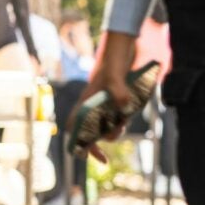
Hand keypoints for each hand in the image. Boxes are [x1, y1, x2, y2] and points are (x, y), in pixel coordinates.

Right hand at [81, 31, 140, 160]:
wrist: (122, 49)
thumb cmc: (113, 62)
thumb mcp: (116, 76)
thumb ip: (119, 91)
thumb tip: (124, 110)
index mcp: (86, 102)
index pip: (75, 126)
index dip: (78, 142)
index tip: (85, 155)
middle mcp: (93, 105)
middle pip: (94, 130)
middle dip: (105, 136)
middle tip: (119, 130)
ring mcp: (105, 103)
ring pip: (108, 124)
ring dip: (115, 129)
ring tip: (124, 123)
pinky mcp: (117, 99)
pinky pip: (118, 116)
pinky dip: (122, 119)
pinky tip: (128, 114)